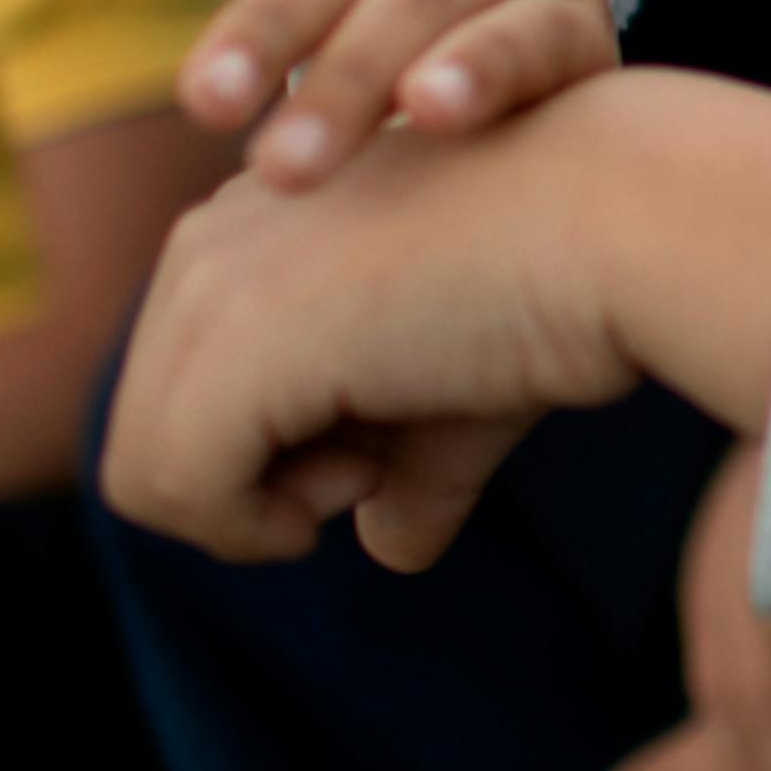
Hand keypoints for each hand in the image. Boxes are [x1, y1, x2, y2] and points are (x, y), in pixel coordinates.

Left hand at [99, 68, 770, 567]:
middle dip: (251, 485)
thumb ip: (406, 465)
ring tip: (370, 466)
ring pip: (147, 470)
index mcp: (256, 220)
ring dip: (253, 510)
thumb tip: (392, 549)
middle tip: (370, 467)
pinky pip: (174, 489)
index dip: (274, 451)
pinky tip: (360, 477)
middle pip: (154, 430)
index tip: (383, 440)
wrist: (624, 222)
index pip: (190, 388)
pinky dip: (254, 528)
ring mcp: (215, 284)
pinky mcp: (237, 342)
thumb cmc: (562, 286)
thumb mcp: (461, 390)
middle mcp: (212, 235)